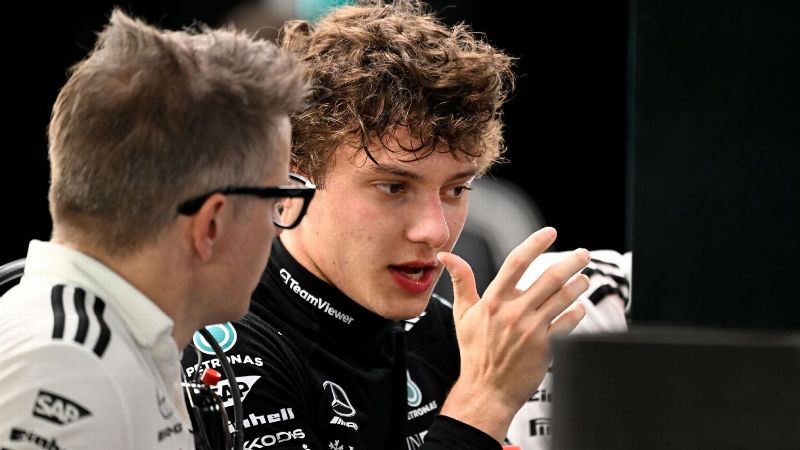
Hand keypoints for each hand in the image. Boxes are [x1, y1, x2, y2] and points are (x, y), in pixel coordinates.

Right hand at [437, 227, 589, 441]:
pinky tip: (579, 307)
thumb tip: (446, 256)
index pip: (517, 262)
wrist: (486, 390)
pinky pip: (568, 322)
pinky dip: (577, 311)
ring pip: (564, 298)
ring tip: (584, 279)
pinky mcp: (546, 347)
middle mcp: (514, 312)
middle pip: (549, 277)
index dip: (535, 243)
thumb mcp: (462, 314)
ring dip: (579, 284)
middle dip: (572, 262)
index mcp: (493, 301)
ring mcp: (531, 329)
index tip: (550, 232)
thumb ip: (461, 281)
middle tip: (583, 254)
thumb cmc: (474, 351)